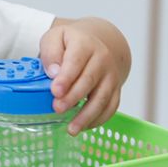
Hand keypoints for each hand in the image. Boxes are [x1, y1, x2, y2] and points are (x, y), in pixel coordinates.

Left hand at [38, 19, 127, 134]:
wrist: (99, 42)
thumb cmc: (72, 42)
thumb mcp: (55, 37)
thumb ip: (51, 52)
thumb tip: (54, 72)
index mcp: (85, 44)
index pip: (76, 61)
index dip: (66, 77)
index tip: (55, 91)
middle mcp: (102, 60)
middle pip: (89, 81)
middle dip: (73, 98)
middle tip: (57, 109)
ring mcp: (111, 76)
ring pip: (102, 98)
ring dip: (87, 115)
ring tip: (71, 129)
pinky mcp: (115, 90)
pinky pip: (110, 107)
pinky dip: (98, 120)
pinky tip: (84, 127)